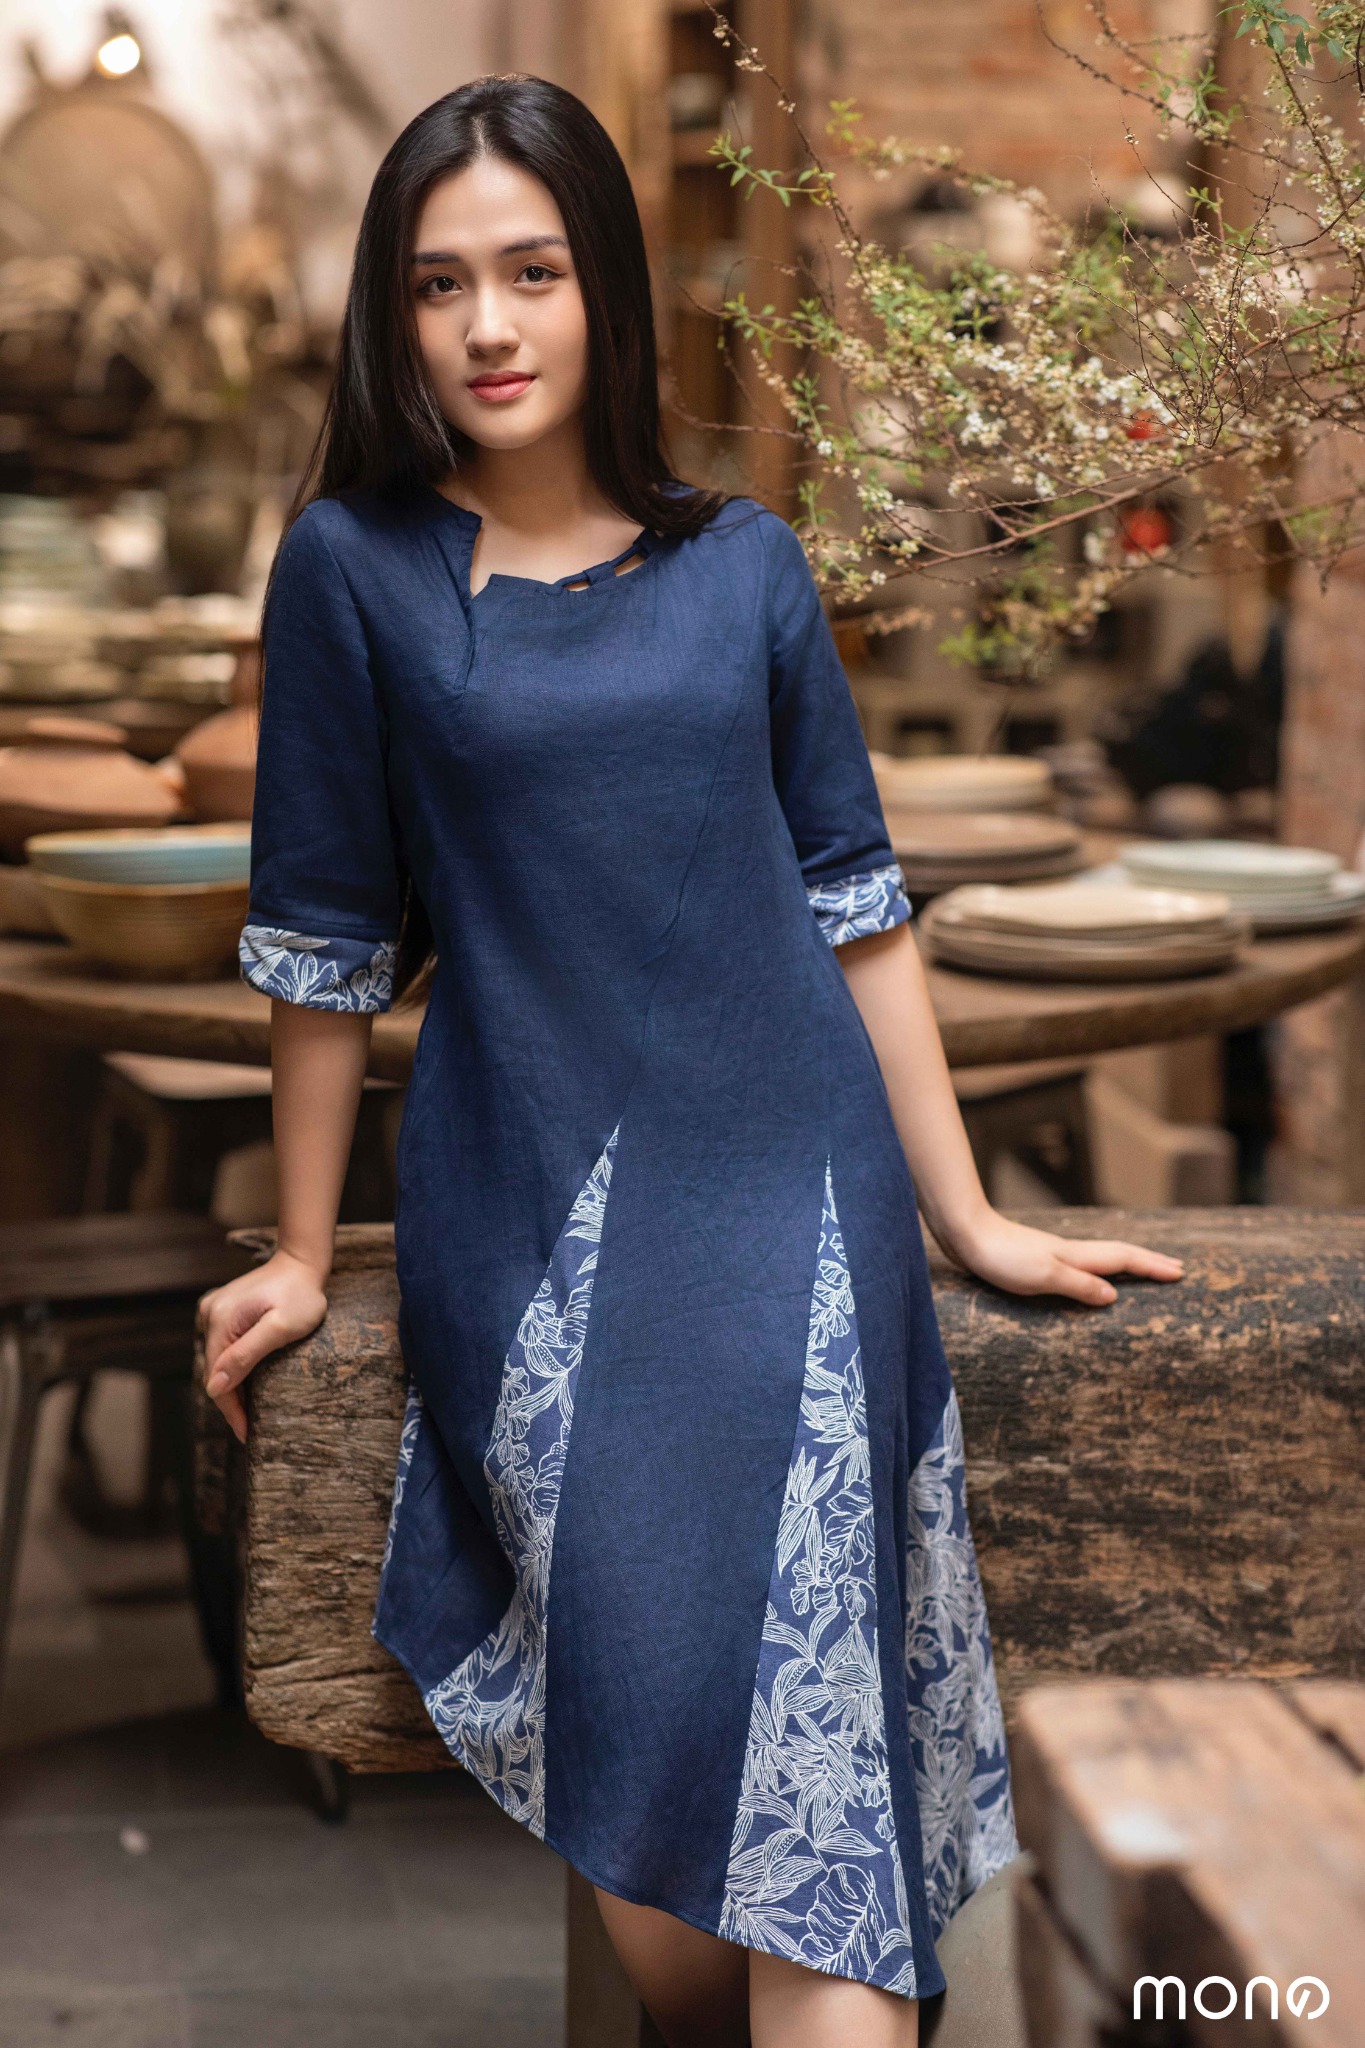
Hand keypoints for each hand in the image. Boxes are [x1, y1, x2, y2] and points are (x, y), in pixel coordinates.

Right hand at [197, 1250, 328, 1442]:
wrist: (301, 1263)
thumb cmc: (300, 1296)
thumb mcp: (281, 1327)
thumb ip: (247, 1354)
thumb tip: (214, 1387)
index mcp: (220, 1321)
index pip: (218, 1379)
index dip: (231, 1410)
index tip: (247, 1434)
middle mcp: (209, 1315)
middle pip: (214, 1371)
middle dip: (231, 1401)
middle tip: (250, 1428)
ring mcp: (213, 1310)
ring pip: (217, 1360)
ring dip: (231, 1385)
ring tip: (248, 1412)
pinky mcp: (222, 1310)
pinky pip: (222, 1346)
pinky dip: (232, 1366)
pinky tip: (246, 1381)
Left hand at [941, 1205, 1182, 1307]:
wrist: (967, 1235)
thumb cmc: (1002, 1258)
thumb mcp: (1044, 1276)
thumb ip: (1079, 1285)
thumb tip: (1114, 1296)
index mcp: (1076, 1257)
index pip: (1124, 1259)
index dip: (1152, 1267)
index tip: (1181, 1273)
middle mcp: (1070, 1253)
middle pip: (1119, 1255)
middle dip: (1149, 1262)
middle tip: (1177, 1269)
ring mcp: (1054, 1254)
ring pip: (1101, 1258)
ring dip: (1127, 1264)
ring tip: (1145, 1271)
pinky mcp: (1037, 1260)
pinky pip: (1082, 1265)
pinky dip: (1100, 1269)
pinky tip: (1091, 1276)